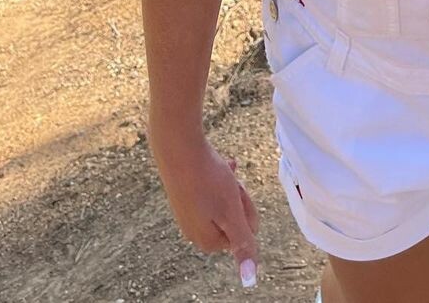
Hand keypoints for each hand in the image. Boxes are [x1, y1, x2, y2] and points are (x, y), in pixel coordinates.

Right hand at [149, 130, 260, 286]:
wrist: (178, 148)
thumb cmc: (208, 181)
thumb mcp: (232, 213)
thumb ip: (242, 244)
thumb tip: (250, 279)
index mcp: (207, 242)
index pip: (245, 231)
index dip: (245, 209)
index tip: (234, 195)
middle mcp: (196, 231)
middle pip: (235, 216)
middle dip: (237, 196)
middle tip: (229, 181)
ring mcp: (189, 213)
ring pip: (226, 199)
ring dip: (230, 184)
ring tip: (224, 170)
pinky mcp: (186, 194)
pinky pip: (214, 187)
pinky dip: (221, 175)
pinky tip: (222, 164)